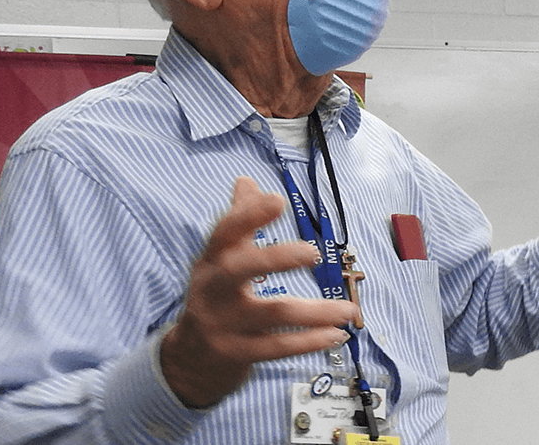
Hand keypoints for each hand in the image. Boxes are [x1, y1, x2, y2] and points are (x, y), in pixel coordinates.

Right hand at [159, 177, 357, 407]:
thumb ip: (237, 221)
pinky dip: (310, 341)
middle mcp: (214, 288)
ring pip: (273, 313)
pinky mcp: (236, 353)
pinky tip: (337, 333)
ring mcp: (224, 323)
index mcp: (212, 260)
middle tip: (314, 252)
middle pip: (241, 269)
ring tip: (348, 309)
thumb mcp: (218, 260)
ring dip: (315, 312)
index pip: (225, 232)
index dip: (249, 215)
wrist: (190, 358)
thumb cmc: (216, 296)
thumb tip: (245, 180)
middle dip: (276, 258)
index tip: (277, 199)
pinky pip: (278, 347)